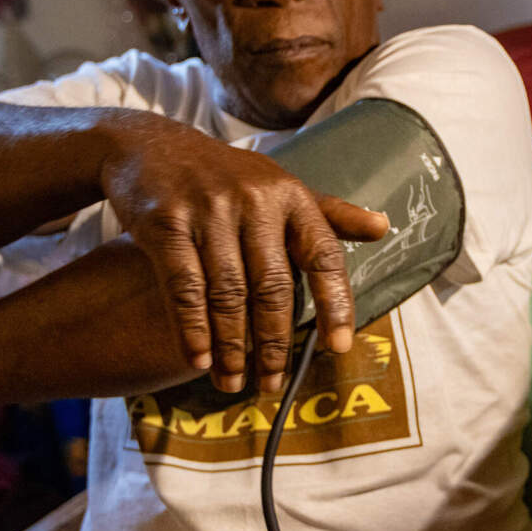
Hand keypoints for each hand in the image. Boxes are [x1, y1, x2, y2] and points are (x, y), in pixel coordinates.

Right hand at [99, 114, 388, 392]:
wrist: (147, 145)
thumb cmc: (226, 176)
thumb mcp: (280, 185)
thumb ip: (329, 213)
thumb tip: (383, 227)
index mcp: (291, 196)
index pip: (323, 255)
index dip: (334, 303)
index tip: (338, 347)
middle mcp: (255, 200)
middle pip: (272, 286)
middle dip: (274, 343)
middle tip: (273, 385)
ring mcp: (208, 210)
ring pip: (228, 293)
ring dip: (232, 347)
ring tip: (233, 383)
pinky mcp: (165, 221)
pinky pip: (184, 287)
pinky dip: (192, 329)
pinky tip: (199, 360)